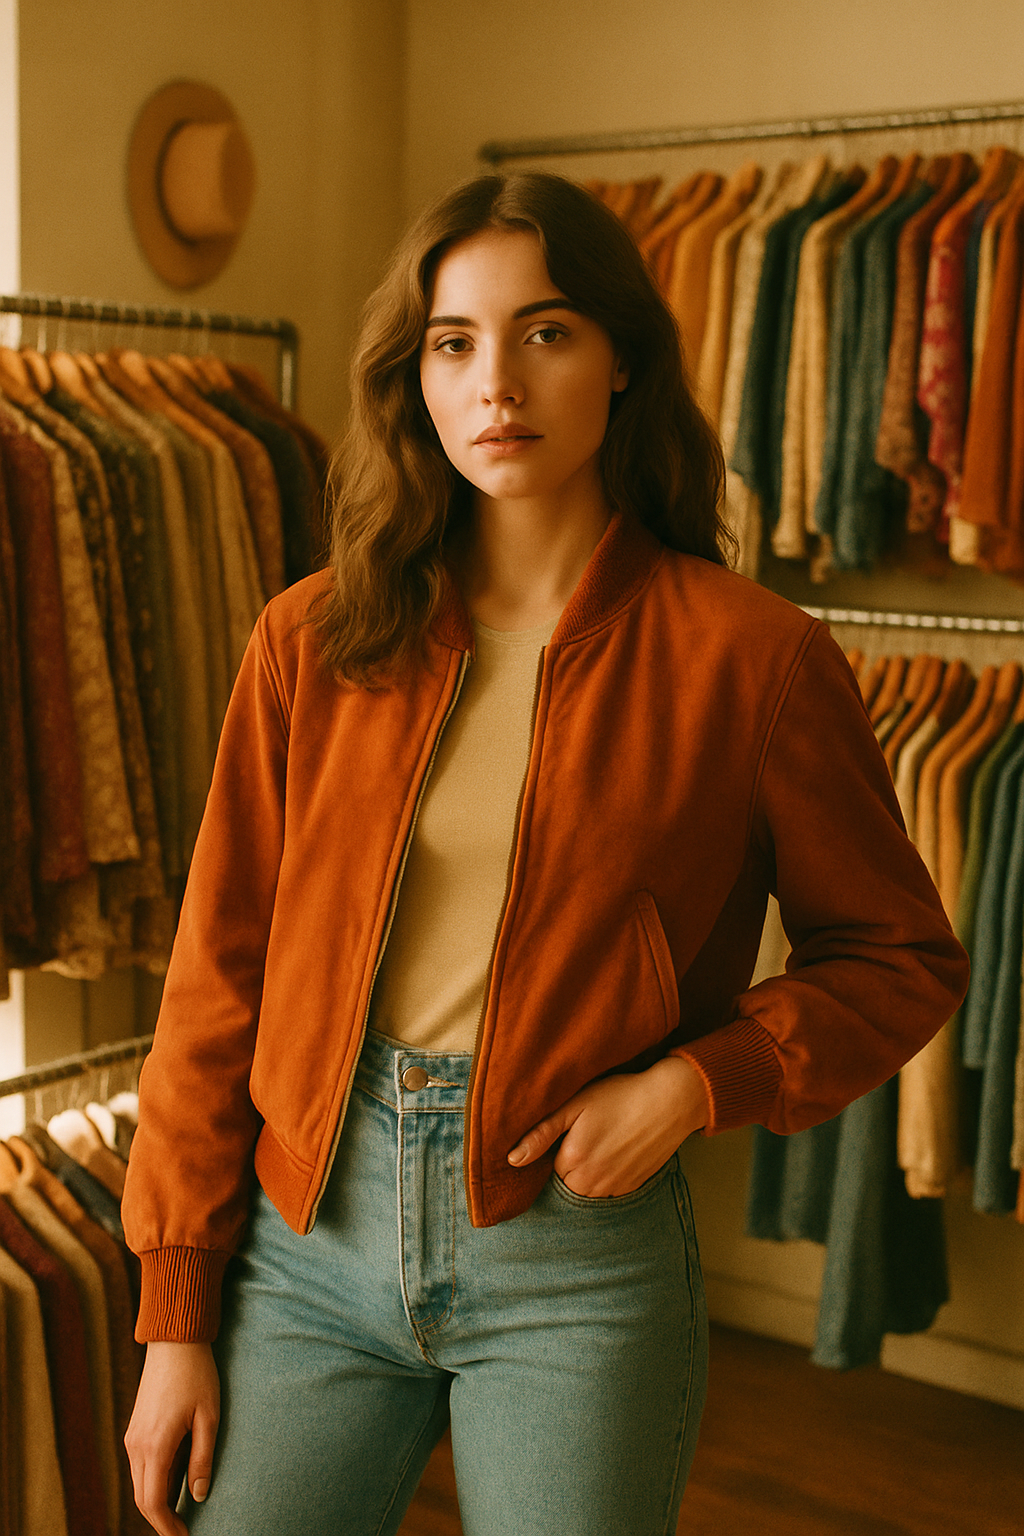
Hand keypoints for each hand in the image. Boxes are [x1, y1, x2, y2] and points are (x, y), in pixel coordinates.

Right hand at [125, 1341, 220, 1535]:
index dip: (168, 1526)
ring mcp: (132, 1437)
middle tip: (182, 1531)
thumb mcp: (209, 1417)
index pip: (153, 1502)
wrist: (174, 1342)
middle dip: (160, 1520)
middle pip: (142, 1498)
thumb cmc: (197, 1376)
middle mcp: (136, 1445)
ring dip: (155, 1502)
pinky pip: (139, 1467)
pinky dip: (152, 1482)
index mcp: (155, 1445)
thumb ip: (202, 1458)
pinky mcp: (134, 1429)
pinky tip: (172, 1483)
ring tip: (180, 1512)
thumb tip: (198, 1496)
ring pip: (138, 1483)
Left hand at [507, 1055, 709, 1196]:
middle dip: (572, 1162)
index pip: (548, 1166)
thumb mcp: (575, 1105)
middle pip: (567, 1181)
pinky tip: (620, 1150)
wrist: (670, 1102)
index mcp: (572, 1161)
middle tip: (590, 1132)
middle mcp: (591, 1183)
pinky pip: (610, 1190)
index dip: (559, 1146)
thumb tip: (512, 1160)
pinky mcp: (633, 1188)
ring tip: (606, 1140)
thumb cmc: (620, 1096)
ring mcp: (614, 1188)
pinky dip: (610, 1175)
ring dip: (590, 1171)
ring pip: (588, 1188)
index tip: (572, 1128)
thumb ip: (541, 1134)